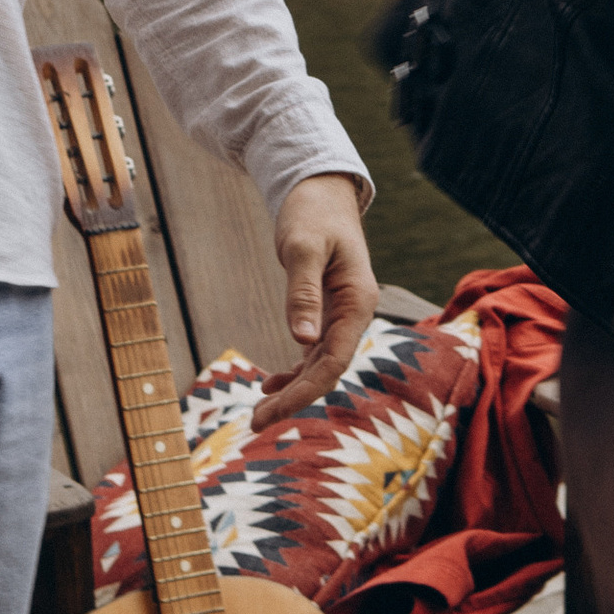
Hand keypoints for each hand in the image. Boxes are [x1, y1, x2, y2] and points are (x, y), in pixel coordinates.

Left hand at [254, 176, 378, 427]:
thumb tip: (301, 341)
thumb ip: (303, 293)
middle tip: (255, 424)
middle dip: (294, 400)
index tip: (271, 412)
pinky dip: (295, 370)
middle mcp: (355, 314)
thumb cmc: (312, 213)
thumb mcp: (302, 248)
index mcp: (358, 302)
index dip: (303, 392)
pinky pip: (315, 351)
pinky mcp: (328, 311)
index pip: (334, 362)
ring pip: (321, 365)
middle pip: (328, 371)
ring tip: (259, 413)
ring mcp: (343, 314)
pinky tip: (271, 383)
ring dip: (293, 390)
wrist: (320, 190)